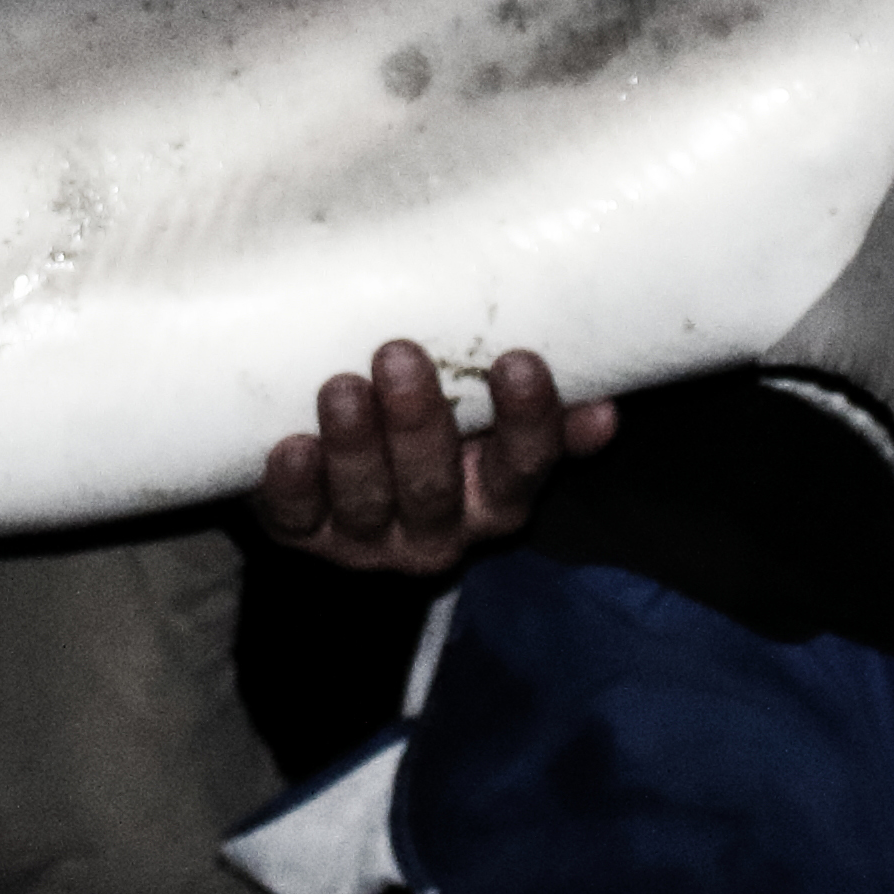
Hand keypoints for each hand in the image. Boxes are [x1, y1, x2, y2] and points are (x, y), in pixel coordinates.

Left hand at [257, 340, 617, 575]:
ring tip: (341, 388)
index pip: (524, 466)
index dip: (527, 422)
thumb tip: (604, 395)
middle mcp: (438, 528)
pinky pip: (297, 519)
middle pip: (434, 487)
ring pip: (366, 503)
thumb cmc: (425, 412)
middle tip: (398, 354)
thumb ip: (525, 396)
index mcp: (495, 495)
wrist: (335, 462)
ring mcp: (368, 539)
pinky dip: (294, 485)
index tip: (518, 361)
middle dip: (418, 424)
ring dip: (355, 448)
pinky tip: (289, 448)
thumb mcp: (485, 410)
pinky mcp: (304, 533)